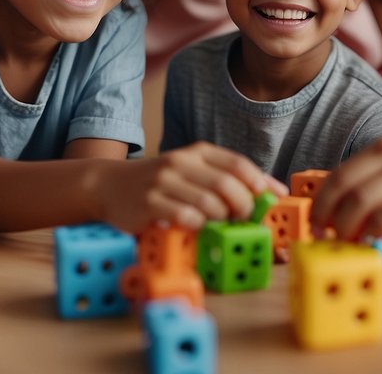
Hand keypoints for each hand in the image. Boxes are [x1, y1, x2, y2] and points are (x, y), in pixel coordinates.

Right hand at [100, 142, 284, 232]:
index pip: (237, 164)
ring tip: (219, 226)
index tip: (270, 200)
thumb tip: (273, 192)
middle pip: (226, 184)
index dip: (259, 183)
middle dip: (243, 207)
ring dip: (220, 220)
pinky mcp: (149, 202)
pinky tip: (195, 228)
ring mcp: (163, 181)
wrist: (109, 185)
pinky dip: (197, 226)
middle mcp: (181, 161)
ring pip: (208, 202)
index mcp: (197, 152)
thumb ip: (225, 179)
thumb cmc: (160, 183)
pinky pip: (184, 217)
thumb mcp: (191, 172)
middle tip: (243, 221)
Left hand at [310, 137, 381, 241]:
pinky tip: (373, 238)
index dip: (321, 199)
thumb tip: (344, 207)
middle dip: (328, 214)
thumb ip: (378, 178)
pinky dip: (376, 229)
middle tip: (323, 235)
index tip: (313, 219)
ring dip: (348, 226)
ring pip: (363, 201)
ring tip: (345, 241)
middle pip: (346, 186)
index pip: (340, 173)